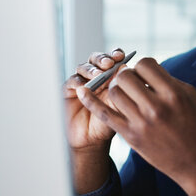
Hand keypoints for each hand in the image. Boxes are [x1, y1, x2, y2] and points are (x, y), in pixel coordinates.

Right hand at [63, 48, 124, 192]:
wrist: (91, 140)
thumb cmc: (108, 124)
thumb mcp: (119, 107)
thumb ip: (122, 90)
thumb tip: (127, 70)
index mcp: (111, 77)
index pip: (113, 59)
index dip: (116, 55)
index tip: (122, 56)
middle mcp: (96, 77)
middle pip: (97, 59)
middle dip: (103, 58)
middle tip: (109, 63)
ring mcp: (82, 82)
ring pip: (84, 67)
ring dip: (91, 68)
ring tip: (98, 74)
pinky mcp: (68, 90)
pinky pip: (72, 81)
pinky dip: (78, 81)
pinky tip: (83, 85)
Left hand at [75, 57, 195, 195]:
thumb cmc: (195, 126)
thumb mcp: (188, 96)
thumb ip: (167, 79)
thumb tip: (146, 68)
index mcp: (173, 93)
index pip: (145, 64)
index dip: (142, 66)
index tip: (145, 74)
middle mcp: (156, 107)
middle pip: (126, 76)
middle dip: (126, 75)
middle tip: (131, 82)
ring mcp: (141, 123)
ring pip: (114, 92)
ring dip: (115, 88)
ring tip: (123, 93)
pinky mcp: (131, 136)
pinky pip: (104, 114)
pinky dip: (90, 101)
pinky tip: (82, 92)